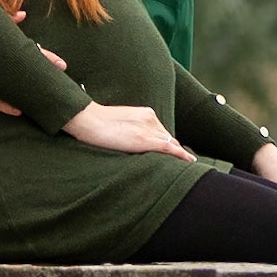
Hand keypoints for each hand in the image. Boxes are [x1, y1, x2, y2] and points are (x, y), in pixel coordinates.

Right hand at [64, 103, 196, 160]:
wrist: (87, 119)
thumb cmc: (95, 123)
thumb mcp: (119, 124)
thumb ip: (131, 130)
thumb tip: (133, 141)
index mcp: (145, 113)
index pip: (161, 131)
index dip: (169, 143)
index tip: (175, 152)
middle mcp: (150, 118)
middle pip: (168, 137)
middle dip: (175, 149)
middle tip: (185, 161)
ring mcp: (148, 129)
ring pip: (170, 143)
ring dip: (178, 154)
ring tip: (187, 163)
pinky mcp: (144, 140)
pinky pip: (169, 148)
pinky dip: (181, 155)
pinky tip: (189, 161)